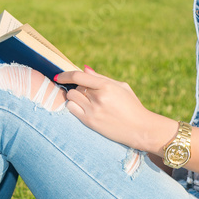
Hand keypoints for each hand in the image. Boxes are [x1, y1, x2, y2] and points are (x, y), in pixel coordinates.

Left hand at [55, 67, 175, 153]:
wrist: (140, 129)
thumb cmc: (132, 106)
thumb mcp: (121, 87)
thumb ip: (101, 77)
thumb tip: (84, 69)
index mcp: (106, 86)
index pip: (78, 76)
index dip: (65, 74)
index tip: (58, 76)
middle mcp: (98, 98)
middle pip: (76, 87)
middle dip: (79, 88)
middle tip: (89, 93)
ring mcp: (92, 111)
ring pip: (71, 97)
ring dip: (75, 97)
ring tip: (87, 101)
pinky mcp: (89, 122)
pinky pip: (71, 109)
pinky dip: (73, 106)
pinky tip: (82, 108)